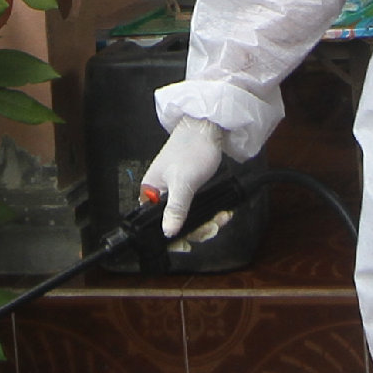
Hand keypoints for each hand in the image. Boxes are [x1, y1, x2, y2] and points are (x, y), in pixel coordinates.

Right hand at [142, 118, 229, 237]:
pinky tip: (222, 213)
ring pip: (191, 220)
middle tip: (211, 226)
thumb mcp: (183, 183)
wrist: (208, 129)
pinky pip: (199, 210)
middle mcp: (162, 195)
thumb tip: (168, 232)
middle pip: (175, 225)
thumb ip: (175, 209)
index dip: (171, 237)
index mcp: (151, 192)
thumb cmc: (191, 148)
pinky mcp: (191, 191)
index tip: (187, 242)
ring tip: (220, 218)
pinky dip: (212, 214)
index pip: (154, 225)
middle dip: (197, 229)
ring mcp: (177, 193)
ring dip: (208, 222)